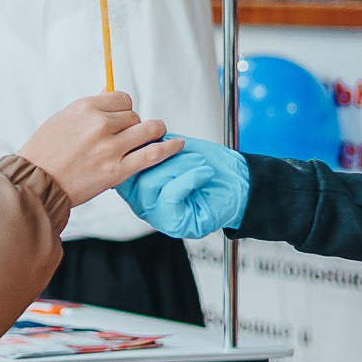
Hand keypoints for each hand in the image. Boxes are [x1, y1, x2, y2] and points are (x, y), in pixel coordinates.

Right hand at [15, 92, 181, 206]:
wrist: (35, 183)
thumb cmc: (44, 152)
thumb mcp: (61, 120)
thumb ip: (88, 108)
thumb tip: (108, 94)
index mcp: (84, 108)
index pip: (122, 98)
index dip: (125, 109)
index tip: (122, 118)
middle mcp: (99, 124)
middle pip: (135, 115)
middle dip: (135, 124)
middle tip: (128, 136)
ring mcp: (110, 148)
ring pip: (148, 130)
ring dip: (155, 132)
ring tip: (157, 135)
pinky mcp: (117, 170)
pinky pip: (152, 154)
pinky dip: (169, 148)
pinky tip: (178, 145)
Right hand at [116, 137, 251, 239]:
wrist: (239, 184)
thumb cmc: (209, 167)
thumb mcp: (175, 150)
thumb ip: (152, 145)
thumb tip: (135, 137)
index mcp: (139, 185)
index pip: (122, 168)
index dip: (137, 150)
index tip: (154, 137)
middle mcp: (143, 203)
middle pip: (134, 175)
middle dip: (161, 155)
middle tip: (183, 148)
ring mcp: (156, 215)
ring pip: (150, 184)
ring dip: (178, 166)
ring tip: (198, 162)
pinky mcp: (173, 223)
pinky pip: (170, 198)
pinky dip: (188, 179)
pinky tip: (202, 174)